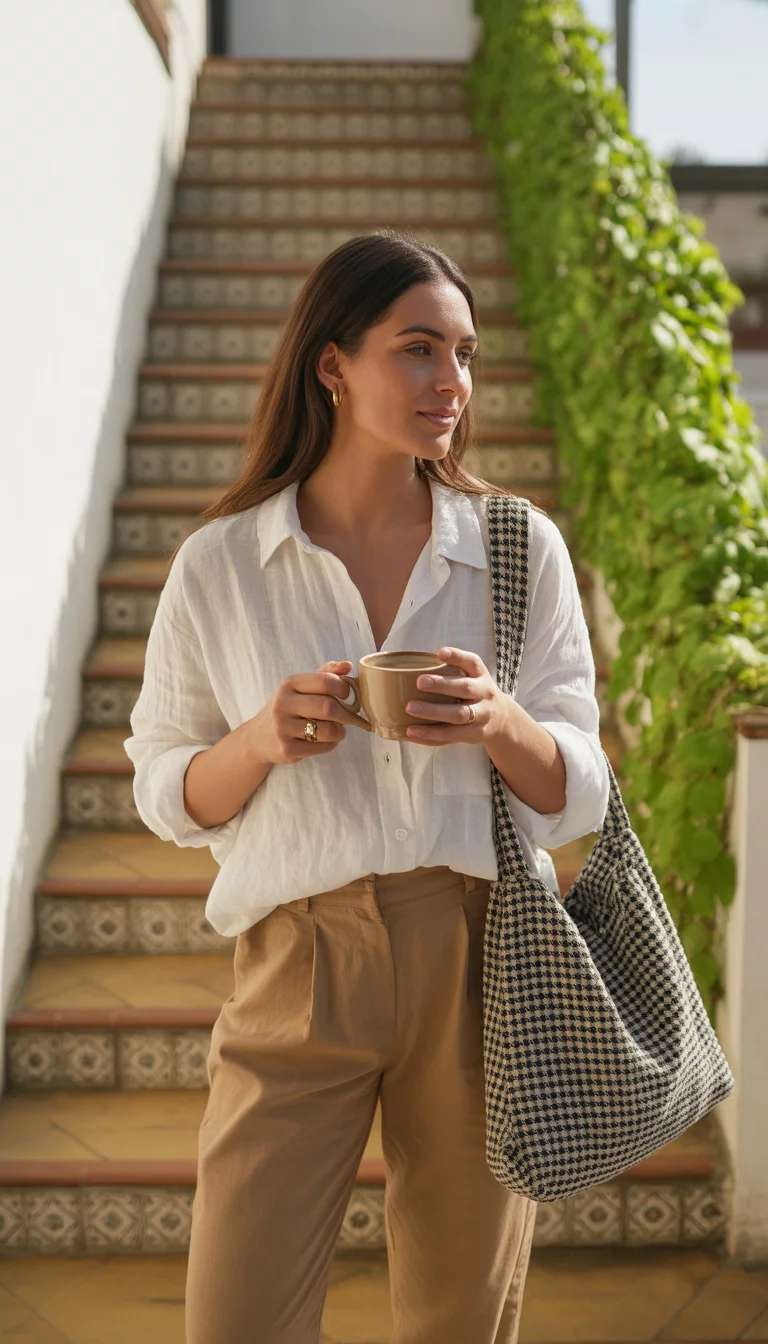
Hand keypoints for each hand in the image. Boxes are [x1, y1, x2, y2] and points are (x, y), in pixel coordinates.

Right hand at [248, 660, 363, 765]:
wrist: (259, 737)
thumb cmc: (288, 709)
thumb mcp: (300, 687)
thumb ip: (325, 673)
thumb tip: (348, 665)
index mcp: (289, 684)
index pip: (325, 681)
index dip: (344, 688)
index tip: (347, 695)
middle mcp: (283, 704)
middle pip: (328, 707)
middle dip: (347, 714)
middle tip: (350, 717)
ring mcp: (283, 728)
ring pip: (328, 730)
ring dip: (340, 731)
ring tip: (338, 730)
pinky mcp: (287, 749)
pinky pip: (322, 747)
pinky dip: (331, 744)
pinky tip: (325, 740)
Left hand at [404, 645, 511, 744]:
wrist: (502, 720)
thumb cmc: (476, 693)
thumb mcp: (474, 677)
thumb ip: (453, 671)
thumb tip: (413, 666)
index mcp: (481, 676)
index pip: (472, 663)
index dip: (457, 657)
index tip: (440, 653)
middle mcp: (485, 694)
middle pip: (465, 689)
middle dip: (441, 685)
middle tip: (419, 682)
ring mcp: (481, 716)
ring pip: (458, 715)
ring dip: (433, 712)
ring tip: (410, 708)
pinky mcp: (474, 735)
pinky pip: (450, 736)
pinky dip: (430, 735)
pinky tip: (412, 732)